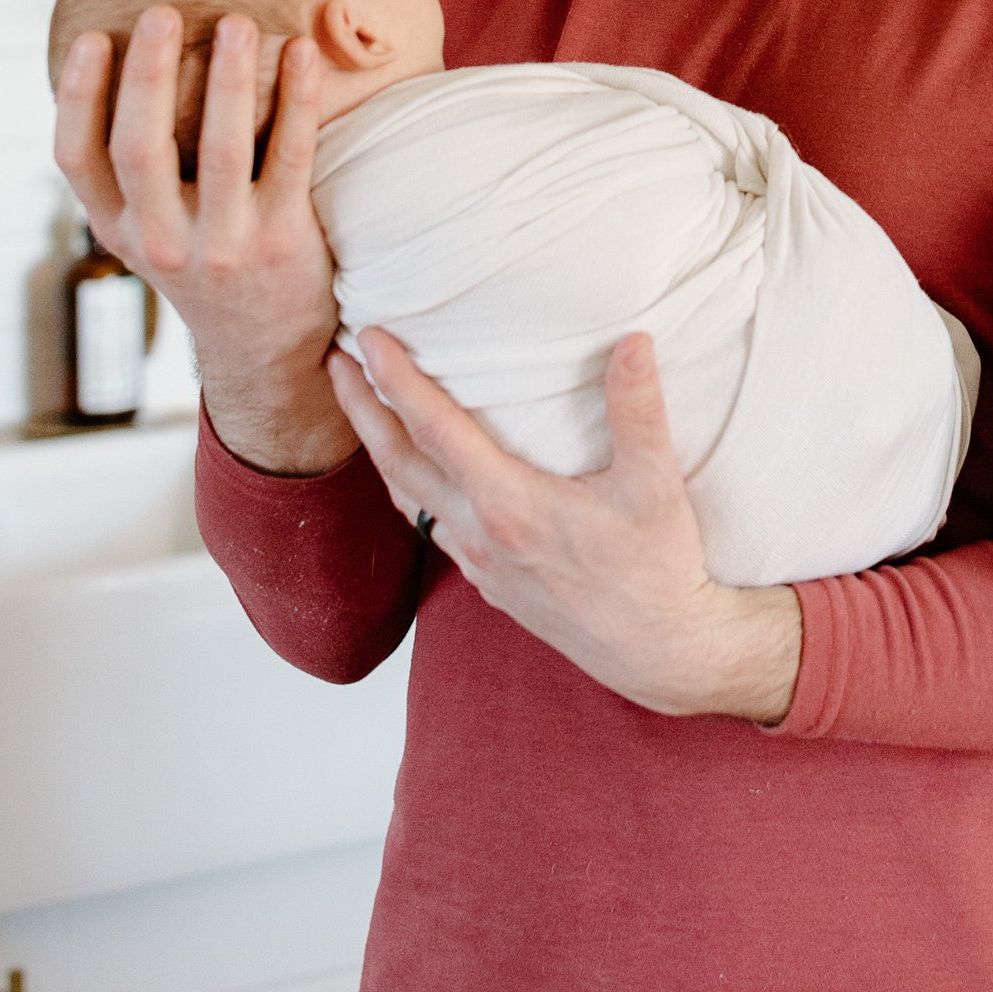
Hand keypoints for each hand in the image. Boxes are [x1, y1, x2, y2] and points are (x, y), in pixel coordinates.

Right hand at [53, 6, 351, 472]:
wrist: (265, 346)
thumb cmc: (203, 261)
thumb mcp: (147, 232)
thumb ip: (130, 173)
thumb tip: (118, 62)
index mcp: (118, 230)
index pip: (76, 159)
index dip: (77, 96)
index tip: (89, 36)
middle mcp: (163, 241)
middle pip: (140, 148)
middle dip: (146, 74)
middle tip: (161, 11)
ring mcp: (224, 244)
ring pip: (222, 149)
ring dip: (229, 79)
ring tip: (236, 22)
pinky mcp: (282, 240)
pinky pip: (291, 156)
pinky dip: (297, 99)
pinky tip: (303, 54)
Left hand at [329, 328, 805, 723]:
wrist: (658, 653)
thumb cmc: (658, 571)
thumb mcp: (655, 487)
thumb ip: (638, 411)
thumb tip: (634, 342)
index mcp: (509, 506)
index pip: (435, 430)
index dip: (397, 380)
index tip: (369, 338)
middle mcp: (480, 536)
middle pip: (398, 463)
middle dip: (361, 409)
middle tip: (334, 361)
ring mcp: (479, 564)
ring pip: (407, 499)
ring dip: (379, 448)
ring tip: (363, 406)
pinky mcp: (488, 583)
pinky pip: (429, 526)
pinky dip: (408, 487)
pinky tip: (416, 472)